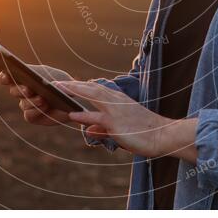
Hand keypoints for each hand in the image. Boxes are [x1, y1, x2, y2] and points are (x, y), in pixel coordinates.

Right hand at [0, 70, 70, 125]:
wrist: (73, 100)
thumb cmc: (62, 83)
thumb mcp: (54, 75)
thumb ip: (40, 74)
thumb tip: (36, 79)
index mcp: (23, 78)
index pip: (7, 77)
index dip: (4, 77)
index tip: (6, 75)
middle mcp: (22, 91)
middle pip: (13, 90)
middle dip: (20, 89)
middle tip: (29, 89)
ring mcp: (26, 105)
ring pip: (23, 103)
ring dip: (31, 101)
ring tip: (42, 99)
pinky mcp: (32, 117)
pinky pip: (29, 114)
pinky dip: (36, 111)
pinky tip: (45, 107)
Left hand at [53, 80, 196, 161]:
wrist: (163, 135)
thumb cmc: (144, 132)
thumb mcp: (122, 128)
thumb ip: (103, 128)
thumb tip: (90, 130)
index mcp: (118, 100)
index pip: (96, 89)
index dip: (80, 86)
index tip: (67, 84)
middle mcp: (116, 101)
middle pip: (91, 88)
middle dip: (72, 84)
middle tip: (55, 82)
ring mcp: (116, 111)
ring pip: (92, 96)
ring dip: (74, 91)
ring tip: (58, 88)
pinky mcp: (115, 123)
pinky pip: (96, 117)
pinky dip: (82, 115)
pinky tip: (71, 114)